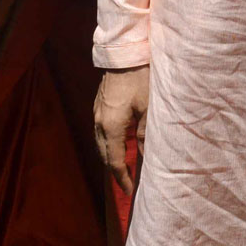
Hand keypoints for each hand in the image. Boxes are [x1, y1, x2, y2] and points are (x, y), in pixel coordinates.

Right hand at [94, 65, 149, 195]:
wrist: (124, 53)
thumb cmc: (140, 79)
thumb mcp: (148, 109)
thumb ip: (145, 135)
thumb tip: (146, 158)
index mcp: (111, 126)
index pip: (114, 161)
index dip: (122, 178)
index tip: (130, 191)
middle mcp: (99, 121)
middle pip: (104, 154)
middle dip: (114, 171)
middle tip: (127, 183)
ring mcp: (97, 111)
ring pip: (100, 142)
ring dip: (110, 157)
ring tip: (123, 167)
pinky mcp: (100, 103)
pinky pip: (100, 130)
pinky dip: (108, 142)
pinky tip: (118, 142)